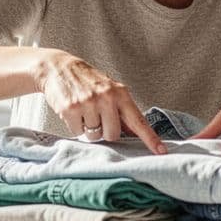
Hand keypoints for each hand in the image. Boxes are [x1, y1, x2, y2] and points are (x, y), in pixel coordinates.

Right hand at [34, 50, 164, 153]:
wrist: (58, 68)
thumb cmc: (88, 81)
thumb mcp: (110, 90)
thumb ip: (122, 111)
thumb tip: (136, 134)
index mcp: (121, 94)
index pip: (139, 121)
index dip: (150, 138)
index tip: (161, 151)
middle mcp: (106, 98)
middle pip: (113, 135)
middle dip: (105, 131)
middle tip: (98, 117)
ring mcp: (88, 103)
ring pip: (95, 135)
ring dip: (89, 128)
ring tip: (84, 111)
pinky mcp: (70, 109)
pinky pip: (77, 132)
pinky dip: (75, 125)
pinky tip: (74, 111)